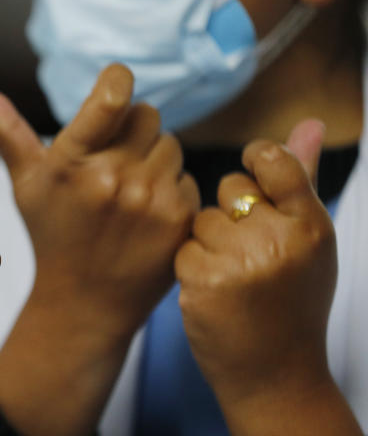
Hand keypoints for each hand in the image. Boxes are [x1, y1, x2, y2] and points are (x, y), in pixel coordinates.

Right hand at [0, 64, 198, 335]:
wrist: (85, 303)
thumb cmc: (51, 232)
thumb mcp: (23, 180)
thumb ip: (3, 126)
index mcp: (70, 164)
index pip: (113, 97)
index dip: (119, 80)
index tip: (115, 85)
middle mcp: (111, 180)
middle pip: (147, 114)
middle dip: (132, 128)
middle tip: (113, 157)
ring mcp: (149, 201)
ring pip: (170, 144)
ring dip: (152, 158)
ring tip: (127, 189)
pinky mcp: (179, 219)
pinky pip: (186, 177)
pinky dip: (169, 189)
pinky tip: (145, 213)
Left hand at [176, 120, 348, 425]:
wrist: (275, 373)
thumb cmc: (292, 300)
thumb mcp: (310, 242)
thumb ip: (302, 180)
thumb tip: (308, 121)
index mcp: (312, 226)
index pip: (274, 161)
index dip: (256, 162)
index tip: (252, 177)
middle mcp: (281, 240)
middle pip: (229, 189)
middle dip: (229, 213)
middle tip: (248, 252)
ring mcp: (241, 261)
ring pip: (200, 218)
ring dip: (207, 242)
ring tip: (232, 276)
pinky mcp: (204, 280)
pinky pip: (182, 246)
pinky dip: (190, 266)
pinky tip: (212, 292)